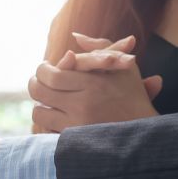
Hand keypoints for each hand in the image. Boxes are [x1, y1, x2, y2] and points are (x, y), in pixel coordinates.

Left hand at [29, 34, 162, 131]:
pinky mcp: (74, 142)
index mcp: (92, 84)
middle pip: (39, 92)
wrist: (142, 134)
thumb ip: (99, 47)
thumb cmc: (133, 97)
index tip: (46, 69)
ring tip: (48, 101)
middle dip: (35, 84)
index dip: (42, 70)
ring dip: (40, 106)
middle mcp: (82, 105)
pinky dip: (48, 123)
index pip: (51, 75)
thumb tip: (75, 37)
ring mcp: (77, 125)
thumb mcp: (122, 67)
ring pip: (39, 113)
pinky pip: (47, 130)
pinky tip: (56, 117)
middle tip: (39, 82)